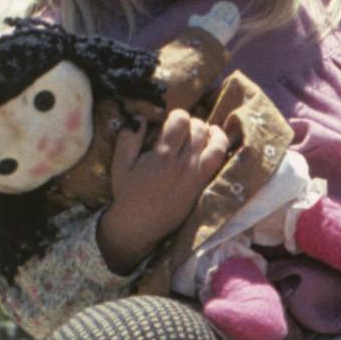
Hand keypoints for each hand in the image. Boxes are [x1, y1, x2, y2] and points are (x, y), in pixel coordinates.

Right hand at [95, 106, 227, 272]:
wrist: (140, 224)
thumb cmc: (128, 193)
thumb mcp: (120, 164)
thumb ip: (128, 138)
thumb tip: (140, 117)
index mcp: (162, 156)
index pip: (181, 122)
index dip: (178, 114)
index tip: (172, 118)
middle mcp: (183, 164)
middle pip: (199, 130)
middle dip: (193, 123)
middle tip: (186, 127)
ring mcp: (196, 176)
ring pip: (215, 144)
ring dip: (212, 133)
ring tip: (207, 130)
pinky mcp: (202, 186)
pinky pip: (219, 162)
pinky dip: (220, 148)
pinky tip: (214, 144)